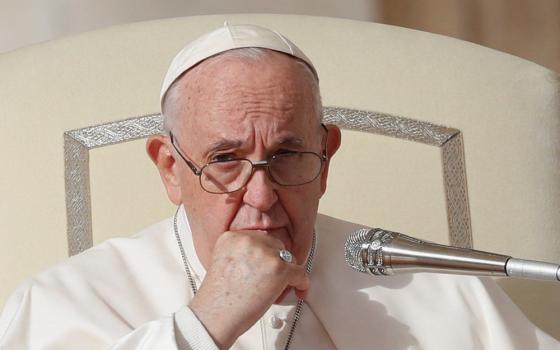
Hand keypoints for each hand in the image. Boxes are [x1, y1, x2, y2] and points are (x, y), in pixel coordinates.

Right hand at [188, 230, 309, 348]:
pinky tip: (299, 289)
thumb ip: (241, 253)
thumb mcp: (222, 262)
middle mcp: (249, 240)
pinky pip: (300, 273)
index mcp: (232, 237)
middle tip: (271, 279)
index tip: (265, 266)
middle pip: (274, 245)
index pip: (258, 238)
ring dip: (286, 272)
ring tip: (278, 288)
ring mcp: (265, 253)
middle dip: (275, 262)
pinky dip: (302, 283)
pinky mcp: (280, 269)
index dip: (264, 254)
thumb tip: (262, 258)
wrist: (214, 316)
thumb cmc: (217, 299)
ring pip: (288, 258)